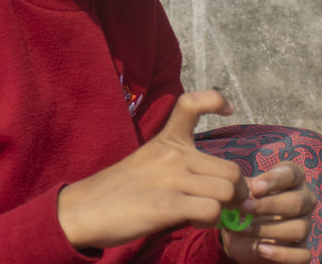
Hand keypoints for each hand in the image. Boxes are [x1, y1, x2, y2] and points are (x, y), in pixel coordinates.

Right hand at [57, 90, 247, 250]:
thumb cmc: (121, 189)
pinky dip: (211, 222)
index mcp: (166, 140)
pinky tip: (194, 222)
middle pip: (232, 170)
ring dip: (224, 210)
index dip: (215, 99)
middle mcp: (172, 155)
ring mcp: (170, 179)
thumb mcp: (149, 162)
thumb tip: (226, 186)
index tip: (228, 110)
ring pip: (227, 191)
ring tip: (205, 215)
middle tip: (222, 204)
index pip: (192, 103)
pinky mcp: (167, 205)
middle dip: (235, 192)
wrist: (86, 208)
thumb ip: (184, 165)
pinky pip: (212, 211)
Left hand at [221, 163, 314, 262]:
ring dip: (270, 229)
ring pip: (300, 228)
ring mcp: (305, 226)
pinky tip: (261, 249)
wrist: (238, 234)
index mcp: (291, 179)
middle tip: (244, 207)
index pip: (292, 173)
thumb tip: (245, 195)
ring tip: (244, 228)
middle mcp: (304, 200)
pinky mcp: (302, 250)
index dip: (275, 179)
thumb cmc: (243, 204)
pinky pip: (302, 255)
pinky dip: (282, 253)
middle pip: (297, 202)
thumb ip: (244, 191)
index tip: (255, 187)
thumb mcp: (240, 194)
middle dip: (269, 205)